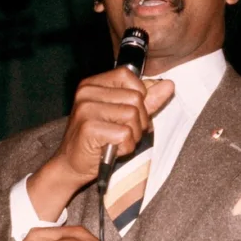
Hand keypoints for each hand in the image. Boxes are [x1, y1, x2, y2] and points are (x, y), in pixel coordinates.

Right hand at [27, 70, 173, 219]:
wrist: (71, 165)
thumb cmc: (98, 140)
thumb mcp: (123, 116)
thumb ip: (146, 100)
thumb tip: (169, 85)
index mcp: (93, 84)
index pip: (128, 76)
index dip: (139, 95)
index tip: (128, 113)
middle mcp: (87, 92)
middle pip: (135, 98)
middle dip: (138, 121)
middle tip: (122, 133)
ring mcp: (86, 109)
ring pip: (132, 116)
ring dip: (133, 135)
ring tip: (117, 141)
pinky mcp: (89, 127)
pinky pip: (125, 134)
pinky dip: (125, 147)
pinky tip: (112, 149)